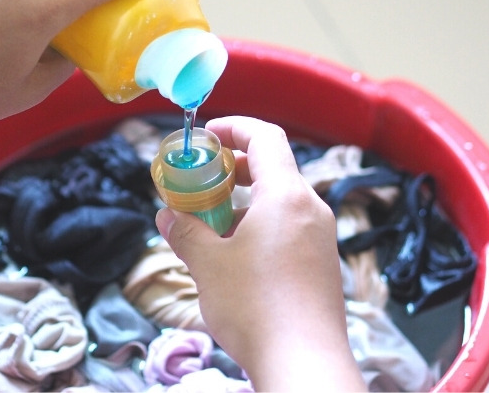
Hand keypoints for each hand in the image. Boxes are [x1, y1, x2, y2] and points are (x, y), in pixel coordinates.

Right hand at [155, 116, 365, 391]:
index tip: (208, 134)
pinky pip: (289, 228)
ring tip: (211, 225)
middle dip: (234, 169)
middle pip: (274, 168)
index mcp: (287, 195)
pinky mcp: (322, 263)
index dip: (235, 126)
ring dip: (244, 202)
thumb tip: (167, 217)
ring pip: (280, 202)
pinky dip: (260, 226)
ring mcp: (321, 237)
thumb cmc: (255, 306)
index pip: (266, 137)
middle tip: (202, 182)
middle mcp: (311, 209)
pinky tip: (236, 256)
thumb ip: (185, 233)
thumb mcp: (208, 264)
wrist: (304, 363)